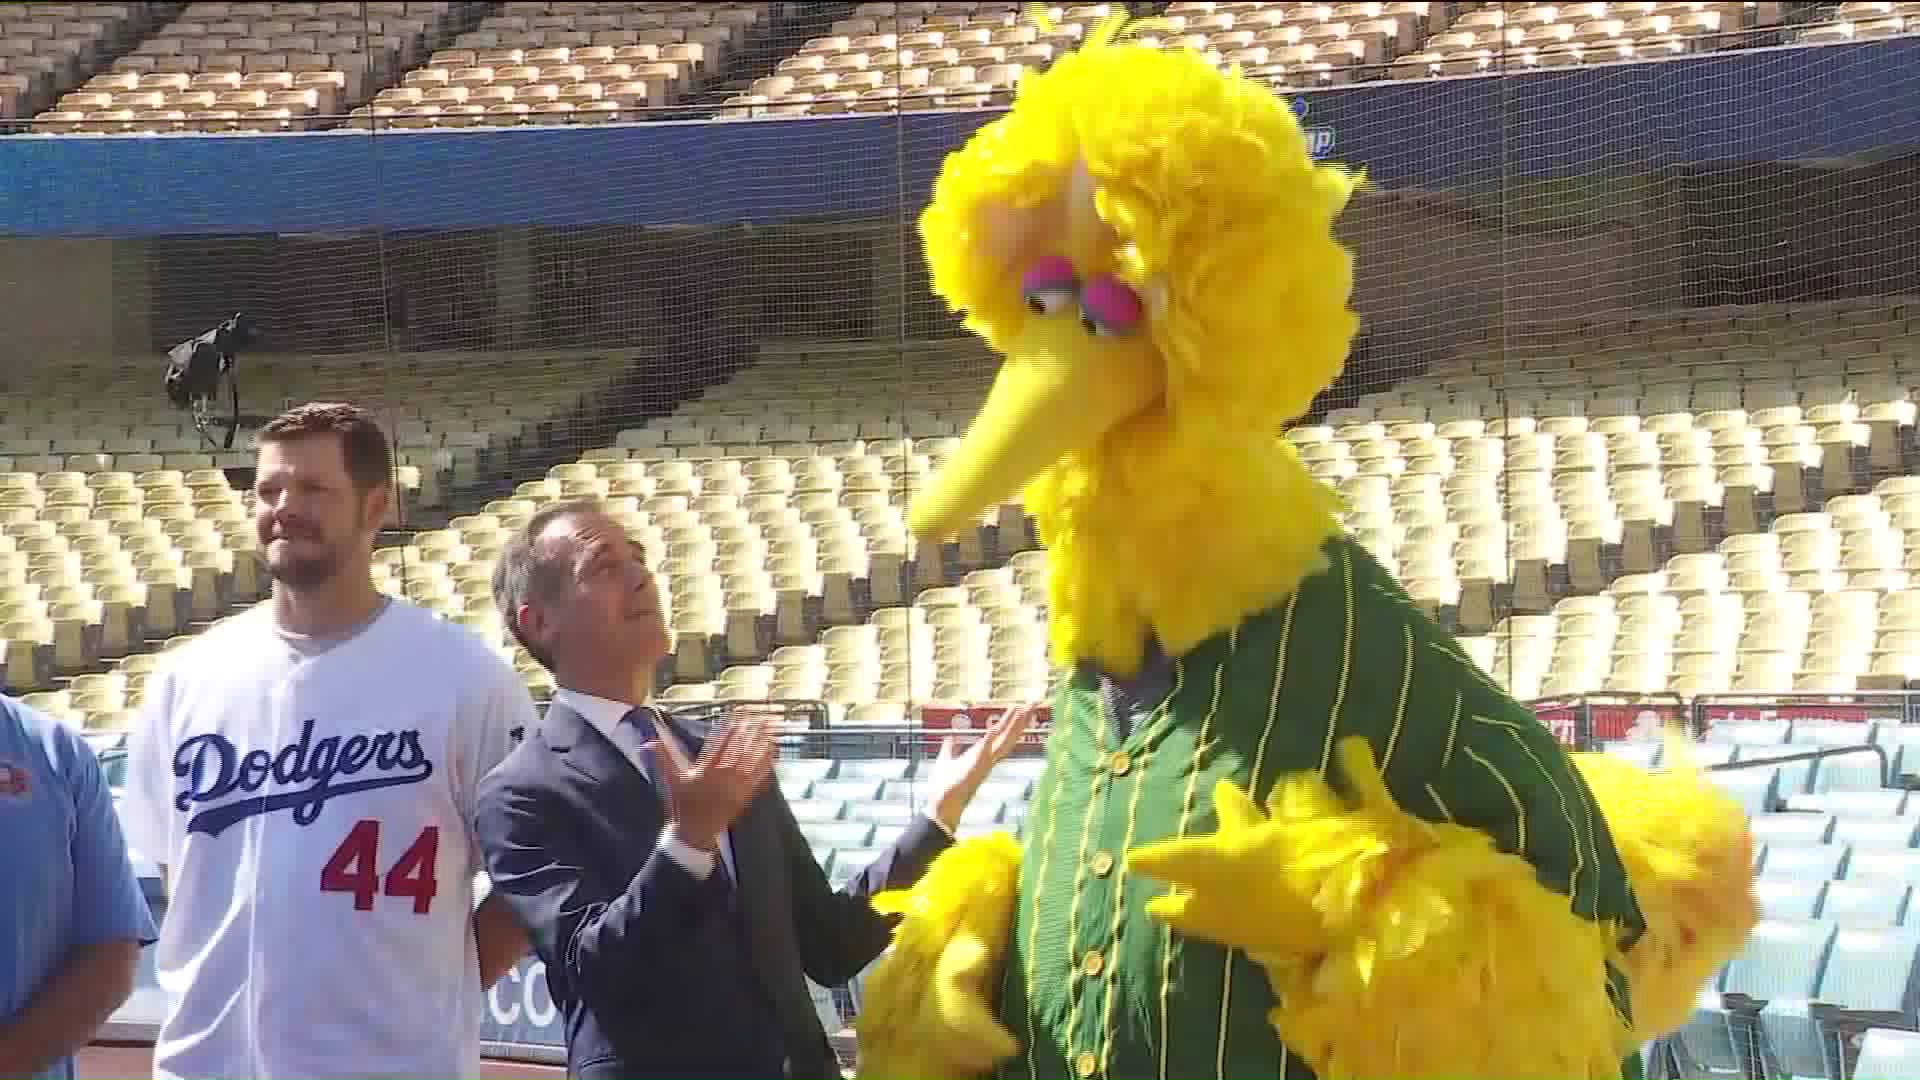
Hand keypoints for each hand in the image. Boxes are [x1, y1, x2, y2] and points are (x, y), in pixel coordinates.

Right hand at [648, 714, 776, 851]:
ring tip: (769, 727)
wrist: (695, 832)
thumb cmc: (682, 805)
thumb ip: (663, 759)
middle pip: (738, 749)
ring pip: (751, 760)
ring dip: (761, 742)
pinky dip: (767, 762)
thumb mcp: (671, 781)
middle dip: (748, 731)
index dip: (729, 728)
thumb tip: (650, 741)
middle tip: (757, 715)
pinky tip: (773, 750)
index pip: (719, 744)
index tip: (736, 714)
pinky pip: (758, 776)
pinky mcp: (744, 795)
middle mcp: (722, 777)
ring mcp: (735, 787)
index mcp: (704, 771)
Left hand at [923, 703, 1036, 832]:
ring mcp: (983, 764)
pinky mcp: (973, 770)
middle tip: (1033, 703)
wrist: (940, 808)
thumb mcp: (946, 761)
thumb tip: (950, 737)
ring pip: (1002, 742)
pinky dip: (988, 741)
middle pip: (1008, 736)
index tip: (1020, 707)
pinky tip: (994, 728)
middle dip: (1021, 720)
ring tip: (1023, 709)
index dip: (1011, 722)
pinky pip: (982, 753)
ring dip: (1012, 726)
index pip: (1001, 735)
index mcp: (982, 755)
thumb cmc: (944, 788)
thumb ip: (950, 748)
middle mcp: (987, 759)